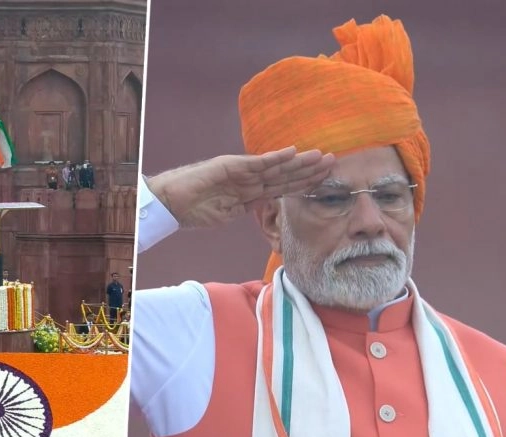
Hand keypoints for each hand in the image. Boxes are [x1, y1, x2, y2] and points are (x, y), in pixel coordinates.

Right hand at [147, 147, 333, 227]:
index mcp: (249, 192)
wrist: (171, 203)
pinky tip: (293, 152)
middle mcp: (249, 179)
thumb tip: (261, 207)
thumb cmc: (193, 210)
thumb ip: (245, 209)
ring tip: (322, 156)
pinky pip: (257, 162)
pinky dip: (275, 157)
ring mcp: (241, 171)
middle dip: (310, 171)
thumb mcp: (225, 215)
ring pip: (277, 167)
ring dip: (300, 162)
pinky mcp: (230, 166)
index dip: (304, 184)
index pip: (283, 188)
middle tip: (334, 163)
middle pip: (285, 175)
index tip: (325, 182)